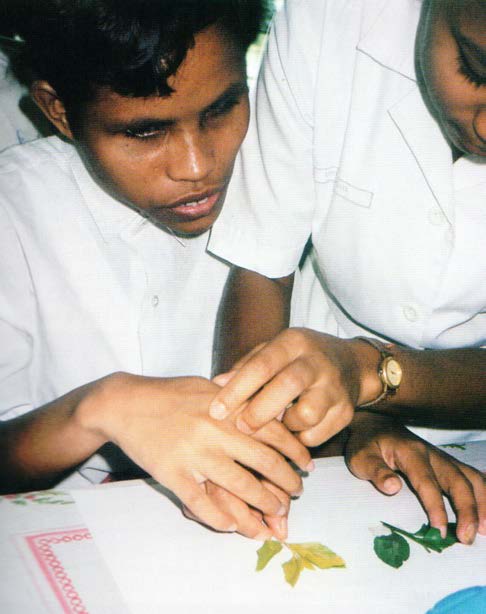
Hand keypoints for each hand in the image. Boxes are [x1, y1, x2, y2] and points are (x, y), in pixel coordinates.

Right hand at [80, 372, 309, 533]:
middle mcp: (215, 430)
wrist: (123, 404)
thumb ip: (239, 399)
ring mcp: (193, 454)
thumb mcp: (208, 387)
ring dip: (262, 505)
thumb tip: (271, 411)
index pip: (273, 432)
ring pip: (239, 486)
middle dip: (286, 483)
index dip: (295, 451)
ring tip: (275, 515)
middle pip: (263, 462)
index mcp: (227, 407)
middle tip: (296, 494)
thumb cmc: (169, 393)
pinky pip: (201, 503)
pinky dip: (220, 519)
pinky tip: (232, 526)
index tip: (306, 465)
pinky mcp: (171, 474)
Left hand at [210, 328, 359, 445]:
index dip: (237, 389)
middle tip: (240, 427)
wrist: (351, 365)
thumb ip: (245, 367)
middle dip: (259, 411)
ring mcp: (335, 388)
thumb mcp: (273, 352)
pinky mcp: (345, 412)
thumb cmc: (298, 359)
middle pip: (288, 386)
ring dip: (283, 428)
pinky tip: (291, 434)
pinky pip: (316, 436)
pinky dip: (298, 440)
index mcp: (294, 343)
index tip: (217, 410)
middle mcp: (317, 362)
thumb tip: (216, 385)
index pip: (262, 365)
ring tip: (273, 427)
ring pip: (306, 415)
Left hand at [345, 413, 485, 543]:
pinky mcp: (447, 462)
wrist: (376, 423)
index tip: (440, 530)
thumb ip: (376, 471)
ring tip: (485, 530)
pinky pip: (472, 475)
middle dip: (467, 510)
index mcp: (410, 453)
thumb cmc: (367, 444)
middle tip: (466, 538)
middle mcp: (432, 453)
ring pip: (471, 477)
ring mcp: (443, 457)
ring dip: (482, 502)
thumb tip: (393, 488)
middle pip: (458, 480)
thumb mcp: (361, 457)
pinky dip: (484, 493)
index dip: (436, 507)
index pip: (427, 482)